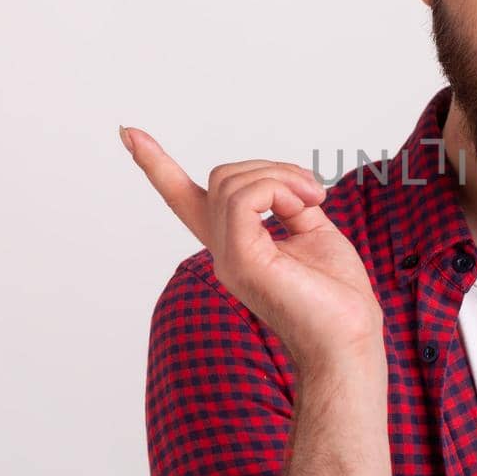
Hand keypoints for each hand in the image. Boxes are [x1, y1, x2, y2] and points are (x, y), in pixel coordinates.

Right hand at [121, 125, 384, 377]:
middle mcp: (223, 251)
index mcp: (237, 246)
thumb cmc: (338, 297)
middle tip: (314, 192)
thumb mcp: (314, 231)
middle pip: (223, 177)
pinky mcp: (242, 258)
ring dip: (282, 176)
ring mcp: (228, 256)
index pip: (185, 200)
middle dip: (273, 169)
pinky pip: (247, 195)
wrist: (348, 343)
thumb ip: (290, 203)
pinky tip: (305, 204)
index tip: (128, 132)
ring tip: (314, 199)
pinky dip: (280, 187)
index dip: (157, 166)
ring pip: (232, 180)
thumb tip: (282, 181)